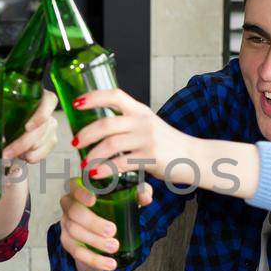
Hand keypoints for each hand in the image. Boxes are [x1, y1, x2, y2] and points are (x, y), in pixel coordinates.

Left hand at [1, 90, 57, 165]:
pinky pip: (45, 152)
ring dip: (27, 152)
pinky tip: (21, 156)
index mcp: (38, 97)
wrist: (8, 120)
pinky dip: (32, 157)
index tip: (27, 127)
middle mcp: (48, 111)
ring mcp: (51, 127)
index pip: (49, 102)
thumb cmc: (2, 111)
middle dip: (24, 143)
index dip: (40, 115)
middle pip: (44, 128)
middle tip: (7, 153)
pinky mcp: (50, 140)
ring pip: (44, 142)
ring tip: (11, 154)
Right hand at [57, 179, 154, 270]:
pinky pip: (77, 252)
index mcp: (81, 189)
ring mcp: (66, 224)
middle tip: (112, 230)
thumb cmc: (113, 206)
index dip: (82, 193)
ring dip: (95, 242)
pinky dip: (94, 259)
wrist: (104, 232)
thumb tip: (145, 197)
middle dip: (93, 223)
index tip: (93, 200)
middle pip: (74, 212)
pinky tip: (109, 264)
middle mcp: (69, 205)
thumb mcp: (128, 197)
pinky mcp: (68, 242)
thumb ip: (139, 192)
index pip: (75, 186)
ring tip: (114, 247)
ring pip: (74, 232)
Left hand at [71, 89, 202, 186]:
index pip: (114, 95)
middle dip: (85, 134)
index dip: (93, 97)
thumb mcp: (149, 126)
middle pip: (106, 123)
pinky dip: (105, 169)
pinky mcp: (151, 157)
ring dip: (92, 155)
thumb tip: (100, 130)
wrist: (196, 157)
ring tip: (84, 164)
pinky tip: (96, 174)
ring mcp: (147, 139)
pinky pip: (121, 163)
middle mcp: (143, 121)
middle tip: (74, 142)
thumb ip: (129, 125)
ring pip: (110, 144)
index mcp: (140, 110)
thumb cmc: (169, 145)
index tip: (76, 103)